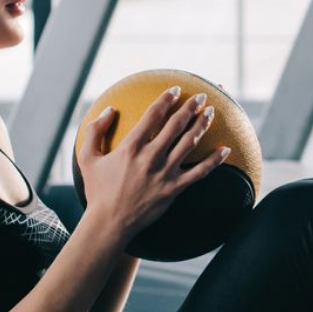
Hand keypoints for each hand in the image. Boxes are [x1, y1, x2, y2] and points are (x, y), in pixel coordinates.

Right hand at [74, 87, 227, 249]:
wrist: (110, 223)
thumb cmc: (98, 190)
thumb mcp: (87, 158)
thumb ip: (94, 130)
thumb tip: (109, 109)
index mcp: (130, 147)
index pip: (152, 115)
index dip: (166, 99)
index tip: (176, 89)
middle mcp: (150, 157)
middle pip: (176, 125)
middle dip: (191, 107)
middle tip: (202, 96)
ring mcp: (164, 173)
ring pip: (189, 143)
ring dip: (202, 125)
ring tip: (212, 112)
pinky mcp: (174, 189)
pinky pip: (199, 172)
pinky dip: (214, 160)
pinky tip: (225, 149)